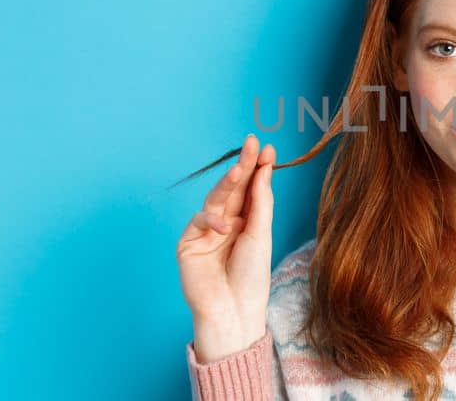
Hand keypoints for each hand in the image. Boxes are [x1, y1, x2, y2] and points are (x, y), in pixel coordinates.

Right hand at [177, 134, 276, 361]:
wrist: (233, 310)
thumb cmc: (251, 277)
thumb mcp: (261, 235)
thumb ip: (260, 202)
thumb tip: (264, 169)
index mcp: (247, 221)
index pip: (251, 188)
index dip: (258, 168)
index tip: (267, 148)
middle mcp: (226, 222)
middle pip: (234, 188)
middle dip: (243, 166)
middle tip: (252, 144)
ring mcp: (206, 231)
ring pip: (216, 198)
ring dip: (228, 182)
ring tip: (241, 169)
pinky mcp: (189, 242)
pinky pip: (199, 220)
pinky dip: (212, 221)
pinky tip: (225, 228)